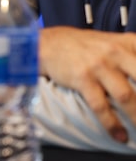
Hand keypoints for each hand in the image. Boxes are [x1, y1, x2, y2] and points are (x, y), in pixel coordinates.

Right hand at [39, 26, 135, 142]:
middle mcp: (115, 51)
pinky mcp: (82, 77)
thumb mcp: (112, 41)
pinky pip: (100, 105)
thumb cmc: (84, 47)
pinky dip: (112, 124)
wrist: (48, 43)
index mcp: (127, 43)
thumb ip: (133, 54)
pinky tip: (119, 135)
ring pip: (126, 95)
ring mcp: (98, 65)